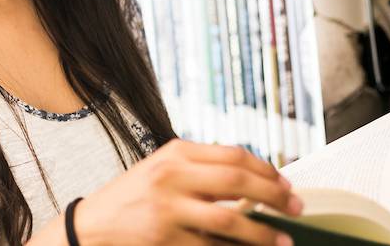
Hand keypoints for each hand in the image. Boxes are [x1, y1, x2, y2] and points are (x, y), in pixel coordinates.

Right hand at [72, 139, 302, 245]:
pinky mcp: (166, 237)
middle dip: (275, 196)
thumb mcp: (163, 169)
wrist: (93, 225)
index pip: (235, 155)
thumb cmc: (133, 196)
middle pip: (239, 180)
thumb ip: (200, 168)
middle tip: (296, 208)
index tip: (286, 184)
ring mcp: (169, 208)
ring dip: (264, 232)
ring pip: (231, 219)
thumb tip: (253, 179)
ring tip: (283, 240)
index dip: (267, 170)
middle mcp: (173, 175)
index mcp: (176, 152)